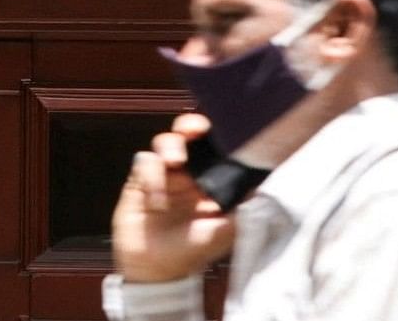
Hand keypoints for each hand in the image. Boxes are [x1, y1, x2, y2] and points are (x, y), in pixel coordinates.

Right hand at [112, 111, 238, 283]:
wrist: (157, 272)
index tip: (219, 129)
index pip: (212, 146)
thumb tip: (258, 186)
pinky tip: (156, 197)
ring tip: (174, 161)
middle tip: (193, 130)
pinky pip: (144, 163)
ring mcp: (162, 175)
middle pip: (187, 135)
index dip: (215, 133)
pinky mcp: (139, 182)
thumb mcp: (225, 232)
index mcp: (208, 179)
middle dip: (190, 125)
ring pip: (165, 142)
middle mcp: (186, 172)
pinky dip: (151, 174)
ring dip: (170, 145)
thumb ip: (242, 209)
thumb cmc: (192, 252)